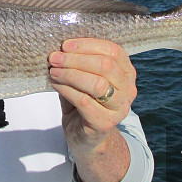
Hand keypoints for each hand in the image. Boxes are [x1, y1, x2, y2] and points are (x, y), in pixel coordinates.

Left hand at [49, 38, 136, 152]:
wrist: (85, 136)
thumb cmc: (84, 102)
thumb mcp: (85, 78)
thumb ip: (79, 63)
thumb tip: (60, 48)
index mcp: (126, 72)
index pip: (113, 51)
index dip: (88, 45)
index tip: (65, 45)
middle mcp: (128, 89)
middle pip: (105, 66)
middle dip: (76, 59)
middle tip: (55, 58)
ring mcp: (119, 108)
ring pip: (97, 84)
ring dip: (71, 74)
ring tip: (53, 71)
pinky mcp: (105, 123)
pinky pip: (84, 101)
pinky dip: (67, 90)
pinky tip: (56, 85)